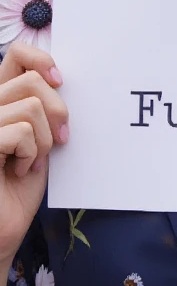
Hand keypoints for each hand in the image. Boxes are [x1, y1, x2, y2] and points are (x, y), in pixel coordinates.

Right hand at [0, 43, 67, 271]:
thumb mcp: (39, 137)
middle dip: (56, 111)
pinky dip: (30, 154)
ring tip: (31, 162)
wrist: (3, 230)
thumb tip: (62, 79)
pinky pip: (20, 132)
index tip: (60, 81)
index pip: (16, 54)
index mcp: (0, 100)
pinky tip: (18, 172)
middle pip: (31, 80)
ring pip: (30, 106)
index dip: (41, 59)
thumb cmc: (20, 186)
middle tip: (59, 140)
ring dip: (43, 140)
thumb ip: (43, 107)